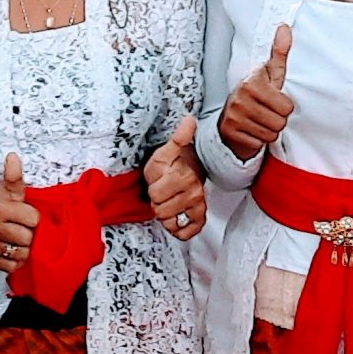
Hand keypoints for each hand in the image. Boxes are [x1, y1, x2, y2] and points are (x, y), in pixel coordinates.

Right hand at [0, 153, 38, 274]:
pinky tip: (9, 248)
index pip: (34, 219)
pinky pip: (14, 265)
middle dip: (27, 232)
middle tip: (17, 225)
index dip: (31, 216)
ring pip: (22, 253)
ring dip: (22, 247)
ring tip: (14, 236)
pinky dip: (15, 259)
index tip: (21, 213)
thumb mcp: (6, 188)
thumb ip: (13, 174)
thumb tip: (13, 156)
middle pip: (29, 238)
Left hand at [143, 116, 204, 239]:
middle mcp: (194, 193)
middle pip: (161, 211)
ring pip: (170, 222)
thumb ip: (179, 137)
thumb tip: (190, 121)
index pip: (156, 195)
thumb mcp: (168, 149)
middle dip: (157, 202)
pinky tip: (175, 217)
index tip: (158, 180)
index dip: (152, 188)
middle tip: (163, 191)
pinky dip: (178, 229)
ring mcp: (197, 206)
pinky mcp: (200, 218)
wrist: (193, 169)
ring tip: (168, 201)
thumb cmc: (175, 161)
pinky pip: (186, 232)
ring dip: (165, 214)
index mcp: (185, 177)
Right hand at [219, 23, 294, 162]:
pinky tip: (251, 131)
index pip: (287, 106)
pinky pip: (258, 144)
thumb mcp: (269, 75)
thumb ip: (279, 53)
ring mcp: (234, 116)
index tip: (274, 101)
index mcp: (252, 82)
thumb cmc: (255, 96)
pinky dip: (257, 141)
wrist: (229, 118)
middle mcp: (240, 98)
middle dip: (277, 121)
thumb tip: (285, 28)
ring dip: (268, 131)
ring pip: (271, 134)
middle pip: (280, 122)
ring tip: (260, 122)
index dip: (285, 107)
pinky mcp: (230, 133)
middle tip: (267, 113)